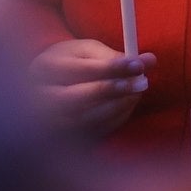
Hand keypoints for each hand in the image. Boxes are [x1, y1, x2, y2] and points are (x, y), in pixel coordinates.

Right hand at [29, 39, 155, 136]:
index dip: (112, 67)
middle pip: (78, 97)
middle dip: (114, 90)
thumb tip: (150, 60)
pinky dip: (112, 120)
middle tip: (142, 83)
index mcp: (45, 67)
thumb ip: (115, 55)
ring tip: (136, 94)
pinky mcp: (61, 138)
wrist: (43, 88)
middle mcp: (40, 97)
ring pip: (86, 118)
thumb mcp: (87, 52)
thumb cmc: (71, 65)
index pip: (80, 70)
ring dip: (117, 107)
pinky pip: (92, 132)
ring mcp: (48, 121)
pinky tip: (124, 107)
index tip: (138, 64)